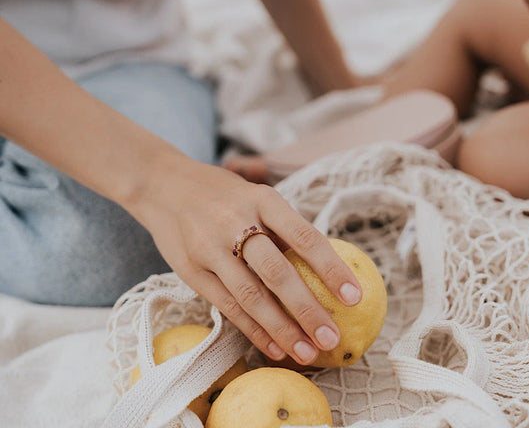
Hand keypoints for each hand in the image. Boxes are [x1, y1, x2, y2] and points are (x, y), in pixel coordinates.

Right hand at [129, 157, 361, 364]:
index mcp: (264, 200)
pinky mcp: (190, 271)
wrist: (162, 186)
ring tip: (307, 352)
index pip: (305, 237)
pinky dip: (253, 330)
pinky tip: (275, 348)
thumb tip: (326, 270)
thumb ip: (285, 229)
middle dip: (307, 310)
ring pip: (251, 296)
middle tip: (332, 338)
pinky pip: (227, 306)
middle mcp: (236, 222)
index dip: (332, 269)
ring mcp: (210, 248)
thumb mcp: (258, 198)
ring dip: (282, 329)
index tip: (355, 297)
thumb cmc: (225, 196)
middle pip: (277, 272)